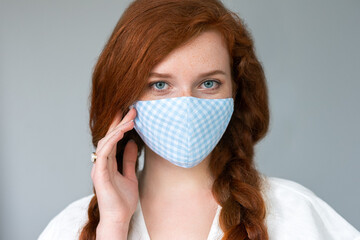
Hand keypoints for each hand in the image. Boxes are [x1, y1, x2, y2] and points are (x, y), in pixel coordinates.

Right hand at [91, 107, 137, 224]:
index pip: (113, 140)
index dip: (120, 126)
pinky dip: (112, 141)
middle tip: (131, 110)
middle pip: (109, 137)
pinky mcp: (99, 174)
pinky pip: (104, 153)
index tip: (130, 114)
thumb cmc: (123, 201)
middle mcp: (101, 163)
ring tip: (130, 118)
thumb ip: (129, 160)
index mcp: (108, 163)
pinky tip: (121, 133)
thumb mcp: (130, 176)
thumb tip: (132, 143)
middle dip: (119, 122)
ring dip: (118, 129)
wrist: (119, 219)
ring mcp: (99, 168)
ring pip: (106, 142)